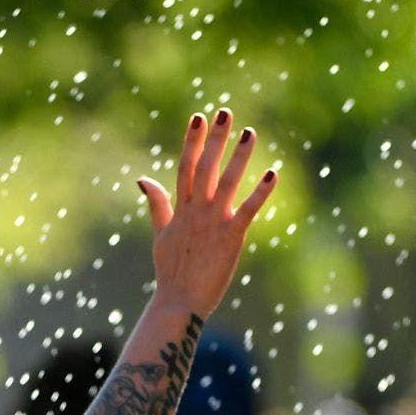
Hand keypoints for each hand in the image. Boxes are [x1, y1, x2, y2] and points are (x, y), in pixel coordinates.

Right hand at [135, 109, 279, 317]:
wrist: (178, 302)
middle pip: (206, 166)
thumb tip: (142, 178)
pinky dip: (261, 192)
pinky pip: (249, 210)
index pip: (186, 166)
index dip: (192, 141)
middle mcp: (197, 210)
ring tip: (250, 132)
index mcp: (181, 209)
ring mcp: (214, 222)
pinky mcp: (232, 237)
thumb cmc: (171, 271)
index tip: (199, 117)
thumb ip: (157, 204)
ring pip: (228, 182)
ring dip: (239, 156)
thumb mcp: (160, 234)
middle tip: (226, 112)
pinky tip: (272, 173)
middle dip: (216, 139)